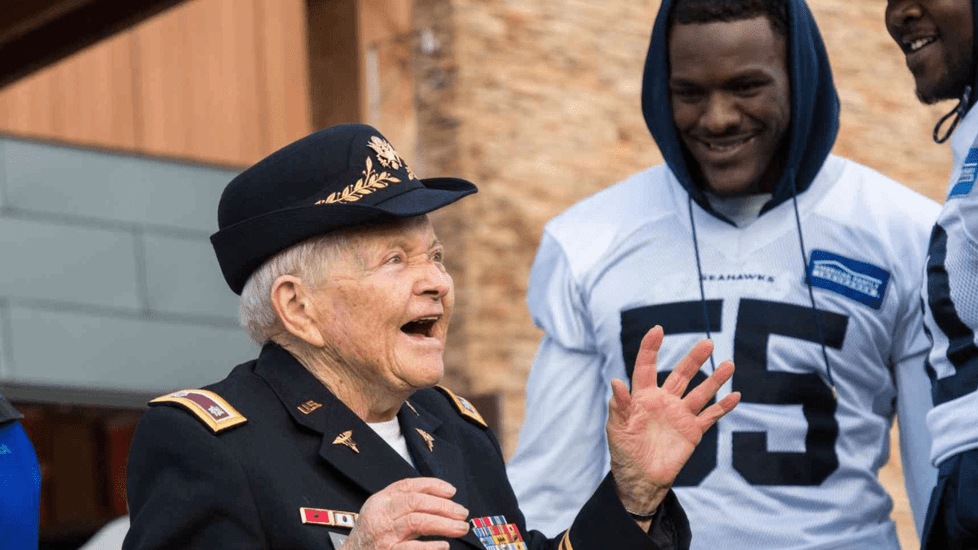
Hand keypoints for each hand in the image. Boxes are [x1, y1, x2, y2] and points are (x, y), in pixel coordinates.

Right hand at [341, 477, 469, 549]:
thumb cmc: (371, 534)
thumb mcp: (381, 512)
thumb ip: (405, 503)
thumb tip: (443, 500)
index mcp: (380, 501)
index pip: (408, 485)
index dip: (433, 485)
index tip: (452, 491)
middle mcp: (381, 515)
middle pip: (417, 502)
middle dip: (444, 506)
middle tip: (463, 512)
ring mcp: (385, 535)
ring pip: (418, 522)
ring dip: (444, 524)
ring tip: (461, 528)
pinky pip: (413, 548)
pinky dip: (431, 546)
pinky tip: (444, 545)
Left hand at [607, 325, 739, 514]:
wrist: (640, 480)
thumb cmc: (624, 453)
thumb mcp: (617, 429)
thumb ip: (619, 405)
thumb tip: (615, 381)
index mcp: (642, 397)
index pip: (647, 367)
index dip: (651, 348)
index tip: (658, 330)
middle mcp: (664, 401)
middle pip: (681, 375)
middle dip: (694, 359)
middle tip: (707, 343)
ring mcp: (680, 416)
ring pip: (700, 393)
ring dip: (715, 380)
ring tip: (729, 364)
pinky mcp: (692, 432)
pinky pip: (710, 416)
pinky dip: (722, 407)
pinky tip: (735, 395)